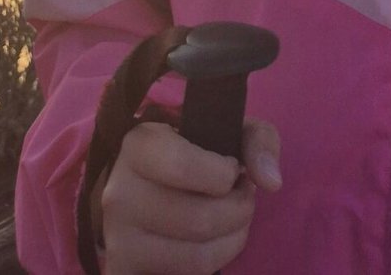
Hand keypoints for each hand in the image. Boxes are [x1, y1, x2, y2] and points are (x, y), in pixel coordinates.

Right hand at [93, 116, 281, 274]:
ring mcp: (118, 239)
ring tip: (233, 219)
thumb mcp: (227, 129)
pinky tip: (213, 242)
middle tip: (242, 197)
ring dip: (232, 238)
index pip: (182, 167)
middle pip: (199, 220)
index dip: (222, 174)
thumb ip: (257, 140)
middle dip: (239, 210)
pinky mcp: (125, 271)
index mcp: (137, 146)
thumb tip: (272, 181)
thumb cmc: (194, 152)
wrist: (147, 183)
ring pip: (196, 257)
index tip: (231, 169)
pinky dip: (213, 261)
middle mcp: (119, 194)